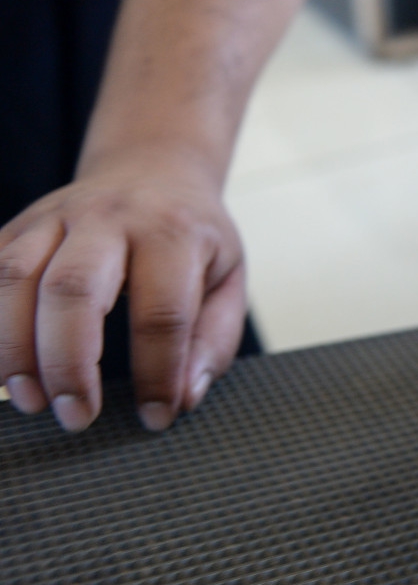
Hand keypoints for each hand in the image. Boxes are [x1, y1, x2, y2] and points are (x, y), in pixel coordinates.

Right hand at [0, 152, 247, 431]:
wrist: (153, 168)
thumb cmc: (193, 236)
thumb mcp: (228, 279)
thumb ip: (214, 340)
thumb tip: (184, 397)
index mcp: (173, 233)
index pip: (163, 312)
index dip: (158, 372)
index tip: (156, 417)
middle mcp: (109, 218)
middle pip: (74, 290)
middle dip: (70, 363)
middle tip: (76, 417)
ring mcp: (54, 217)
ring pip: (14, 278)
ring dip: (14, 348)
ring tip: (32, 401)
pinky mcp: (17, 225)